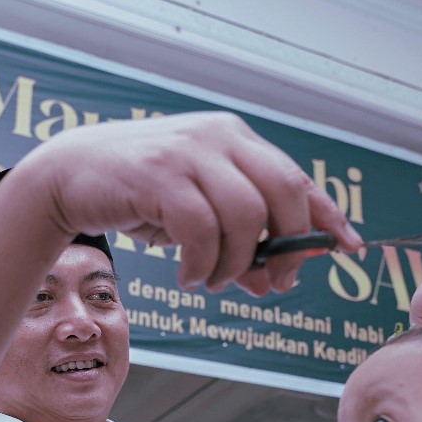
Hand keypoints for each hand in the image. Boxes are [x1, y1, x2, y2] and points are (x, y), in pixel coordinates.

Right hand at [16, 111, 362, 296]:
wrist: (71, 177)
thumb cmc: (141, 196)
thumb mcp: (199, 215)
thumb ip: (239, 241)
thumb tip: (274, 281)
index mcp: (236, 141)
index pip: (296, 178)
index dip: (327, 215)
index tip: (350, 246)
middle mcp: (219, 138)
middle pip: (283, 192)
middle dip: (286, 247)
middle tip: (270, 282)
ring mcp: (189, 152)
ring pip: (246, 216)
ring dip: (236, 264)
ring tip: (213, 281)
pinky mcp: (159, 174)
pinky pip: (202, 230)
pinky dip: (202, 265)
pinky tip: (188, 277)